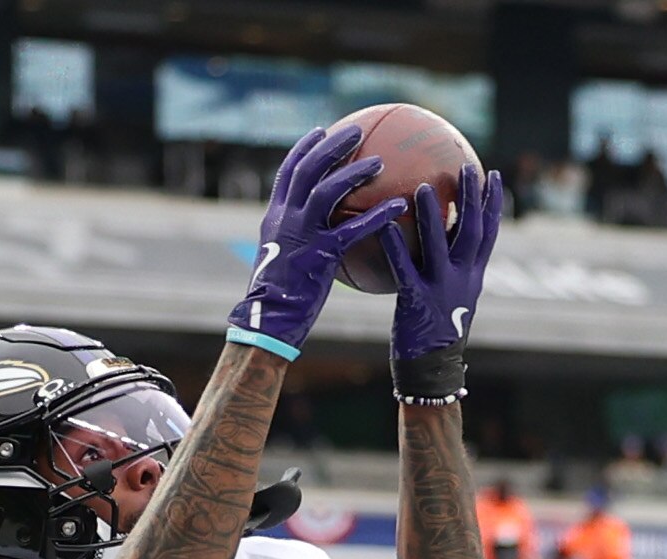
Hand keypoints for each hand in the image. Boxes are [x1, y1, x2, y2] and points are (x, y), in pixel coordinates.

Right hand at [230, 123, 403, 353]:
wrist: (268, 319)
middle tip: (356, 130)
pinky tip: (398, 206)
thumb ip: (295, 236)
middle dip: (332, 145)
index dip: (305, 147)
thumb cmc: (278, 295)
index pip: (289, 170)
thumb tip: (316, 229)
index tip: (321, 130)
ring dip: (354, 172)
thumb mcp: (279, 257)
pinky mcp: (319, 255)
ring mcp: (301, 235)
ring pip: (328, 191)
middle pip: (309, 169)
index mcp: (275, 216)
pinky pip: (352, 229)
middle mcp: (286, 218)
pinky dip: (377, 216)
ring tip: (380, 162)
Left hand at [385, 164, 503, 369]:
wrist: (431, 371)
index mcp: (473, 278)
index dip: (494, 205)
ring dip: (434, 215)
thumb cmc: (434, 333)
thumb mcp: (448, 298)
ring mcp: (440, 291)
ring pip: (440, 246)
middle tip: (467, 166)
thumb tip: (435, 242)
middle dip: (472, 198)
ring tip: (424, 187)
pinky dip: (395, 246)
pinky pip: (404, 269)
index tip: (494, 175)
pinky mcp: (416, 302)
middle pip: (471, 231)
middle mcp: (462, 280)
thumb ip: (446, 268)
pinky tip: (382, 224)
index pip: (489, 234)